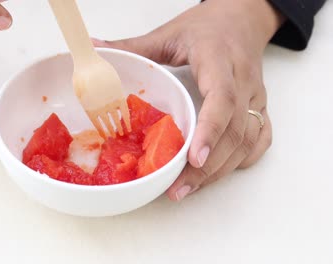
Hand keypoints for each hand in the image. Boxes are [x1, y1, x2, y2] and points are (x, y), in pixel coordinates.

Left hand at [94, 0, 283, 200]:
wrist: (242, 17)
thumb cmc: (207, 26)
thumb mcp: (168, 34)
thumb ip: (133, 46)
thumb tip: (94, 48)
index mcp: (219, 59)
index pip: (223, 98)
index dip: (210, 130)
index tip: (193, 159)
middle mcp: (242, 81)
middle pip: (234, 131)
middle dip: (208, 166)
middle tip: (178, 188)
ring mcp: (255, 96)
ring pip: (247, 141)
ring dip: (219, 170)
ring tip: (188, 189)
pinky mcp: (260, 106)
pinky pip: (258, 139)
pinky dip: (239, 161)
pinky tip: (217, 172)